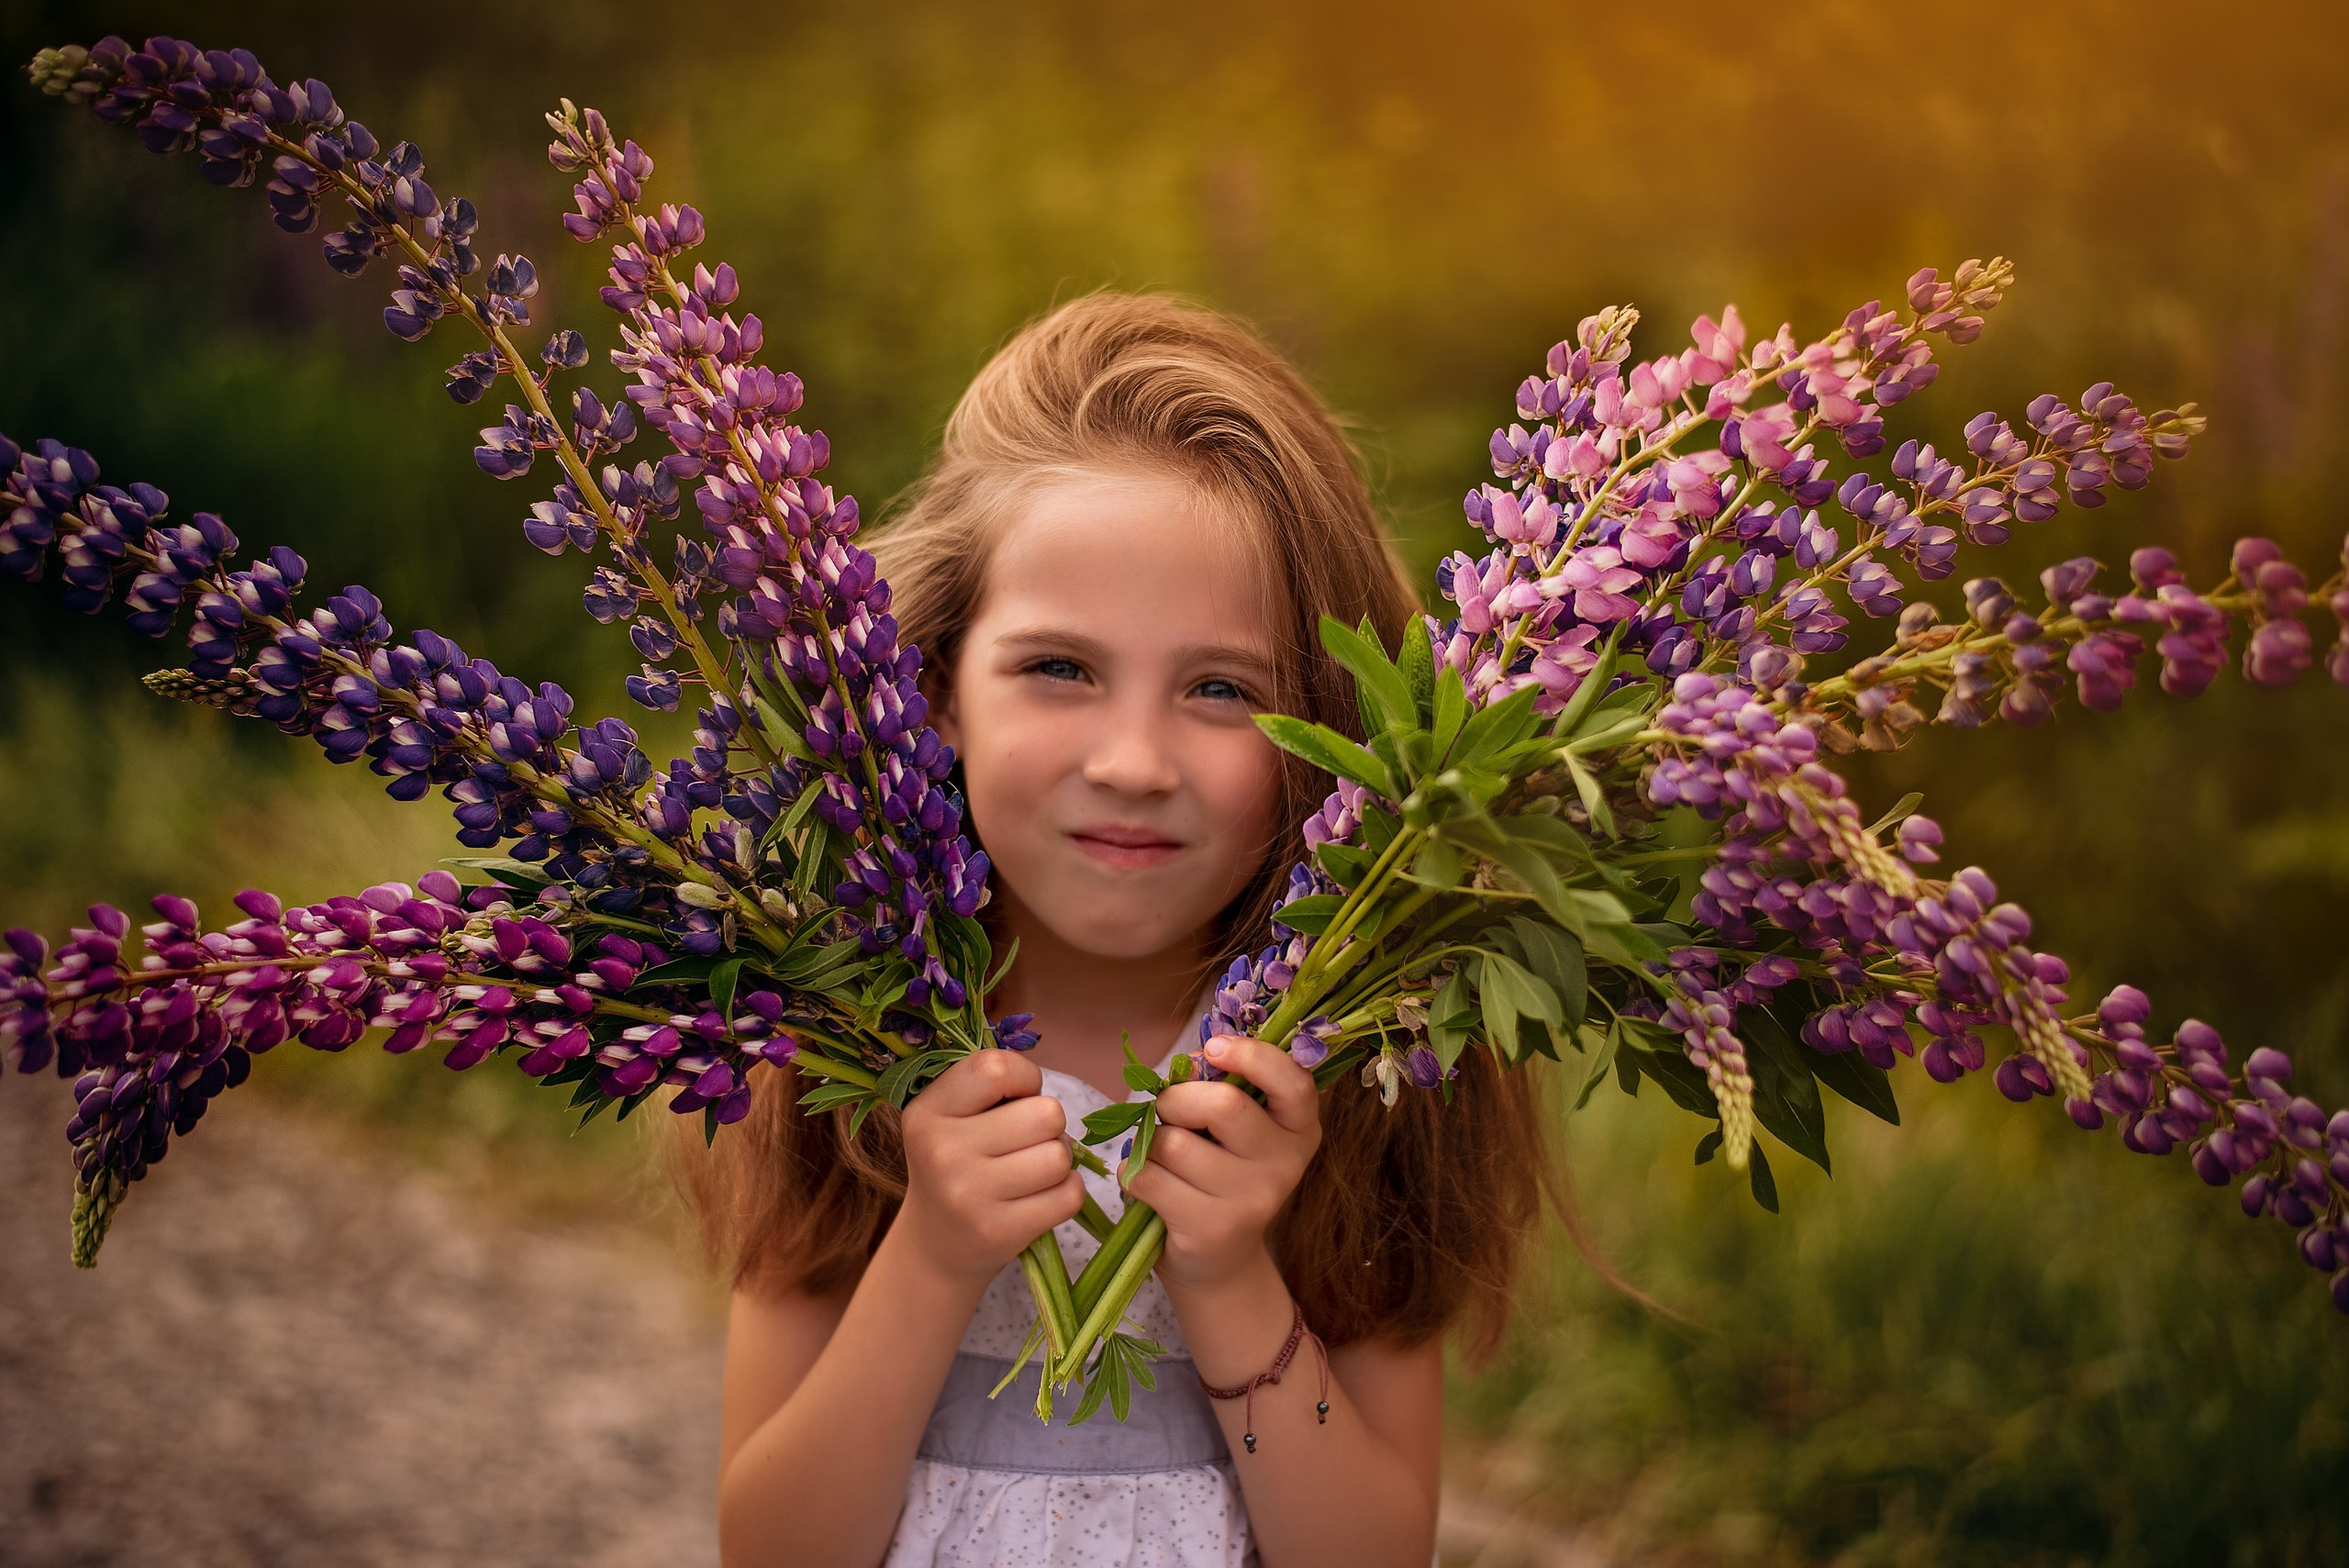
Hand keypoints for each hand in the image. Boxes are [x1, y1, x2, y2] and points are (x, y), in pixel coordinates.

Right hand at [894, 1049, 1084, 1290]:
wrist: (935, 1246)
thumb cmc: (957, 1166)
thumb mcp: (948, 1118)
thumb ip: (989, 1088)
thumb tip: (1038, 1088)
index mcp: (929, 1111)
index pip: (996, 1068)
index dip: (1024, 1078)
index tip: (1015, 1098)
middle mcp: (942, 1151)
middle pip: (1046, 1114)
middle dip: (1049, 1125)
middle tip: (1027, 1141)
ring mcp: (969, 1195)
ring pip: (1059, 1156)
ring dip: (1058, 1160)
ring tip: (1032, 1170)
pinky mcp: (998, 1232)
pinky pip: (1069, 1195)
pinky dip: (1066, 1192)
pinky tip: (1040, 1197)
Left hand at [1126, 1033, 1321, 1298]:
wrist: (1219, 1264)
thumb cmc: (1220, 1177)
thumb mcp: (1234, 1132)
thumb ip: (1219, 1090)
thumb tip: (1186, 1064)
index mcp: (1298, 1129)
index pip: (1293, 1081)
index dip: (1253, 1056)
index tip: (1213, 1048)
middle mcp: (1285, 1164)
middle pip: (1223, 1105)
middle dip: (1177, 1099)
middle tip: (1168, 1112)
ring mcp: (1252, 1201)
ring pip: (1174, 1143)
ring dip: (1151, 1143)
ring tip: (1163, 1159)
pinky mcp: (1213, 1229)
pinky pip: (1149, 1178)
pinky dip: (1133, 1174)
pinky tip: (1151, 1185)